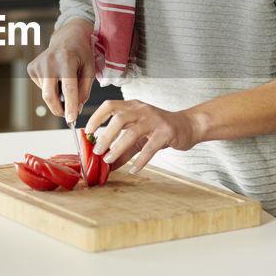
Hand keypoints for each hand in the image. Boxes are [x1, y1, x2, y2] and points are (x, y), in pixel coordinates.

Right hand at [27, 20, 94, 124]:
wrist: (67, 37)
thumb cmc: (80, 54)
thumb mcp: (89, 70)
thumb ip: (84, 90)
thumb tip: (75, 109)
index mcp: (67, 60)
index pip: (68, 88)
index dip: (70, 106)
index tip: (71, 119)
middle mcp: (49, 62)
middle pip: (50, 95)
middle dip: (58, 110)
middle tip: (67, 114)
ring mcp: (38, 64)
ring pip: (46, 93)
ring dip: (57, 95)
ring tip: (64, 81)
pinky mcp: (31, 68)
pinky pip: (41, 88)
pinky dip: (50, 88)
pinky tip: (56, 76)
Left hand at [85, 99, 199, 173]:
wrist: (188, 126)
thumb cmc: (160, 128)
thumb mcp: (139, 136)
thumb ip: (123, 149)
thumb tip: (106, 165)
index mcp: (132, 106)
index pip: (110, 105)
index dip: (96, 117)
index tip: (87, 131)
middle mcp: (142, 110)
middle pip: (119, 118)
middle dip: (105, 135)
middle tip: (96, 151)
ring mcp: (155, 120)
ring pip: (132, 132)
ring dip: (118, 147)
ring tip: (109, 160)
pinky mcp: (166, 132)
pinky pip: (150, 147)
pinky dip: (140, 160)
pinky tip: (133, 169)